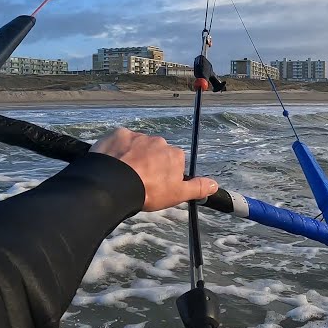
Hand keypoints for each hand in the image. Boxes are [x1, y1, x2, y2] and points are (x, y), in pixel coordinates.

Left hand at [90, 128, 218, 211]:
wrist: (115, 184)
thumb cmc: (148, 191)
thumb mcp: (177, 194)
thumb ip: (197, 188)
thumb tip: (215, 185)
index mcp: (174, 154)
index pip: (173, 161)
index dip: (164, 173)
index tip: (155, 184)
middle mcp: (159, 141)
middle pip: (155, 151)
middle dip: (148, 162)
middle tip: (138, 179)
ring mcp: (138, 136)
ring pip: (137, 145)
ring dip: (132, 155)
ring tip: (123, 173)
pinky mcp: (119, 134)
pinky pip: (119, 140)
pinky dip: (117, 149)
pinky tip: (112, 162)